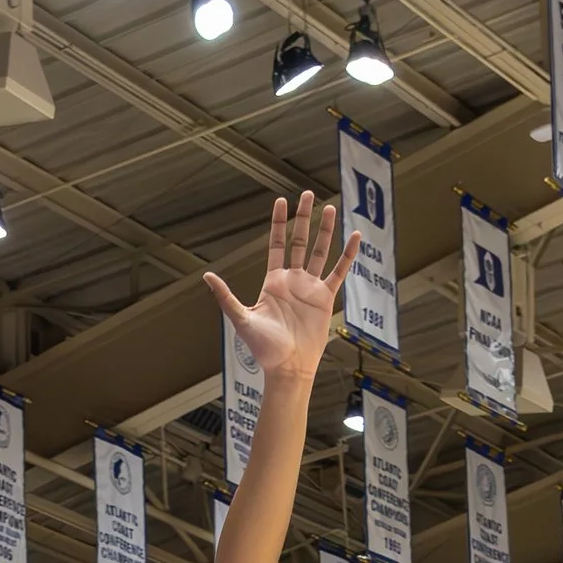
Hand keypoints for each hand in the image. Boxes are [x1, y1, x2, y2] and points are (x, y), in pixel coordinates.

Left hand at [204, 194, 348, 387]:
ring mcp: (310, 288)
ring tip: (330, 208)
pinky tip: (355, 237)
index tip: (280, 201)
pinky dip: (347, 255)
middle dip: (303, 218)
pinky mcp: (326, 298)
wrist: (287, 368)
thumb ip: (226, 296)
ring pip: (321, 252)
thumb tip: (206, 276)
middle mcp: (293, 281)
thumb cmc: (263, 348)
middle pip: (300, 242)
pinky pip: (339, 272)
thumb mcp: (242, 319)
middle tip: (306, 194)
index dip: (278, 223)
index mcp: (273, 282)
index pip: (276, 244)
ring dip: (326, 231)